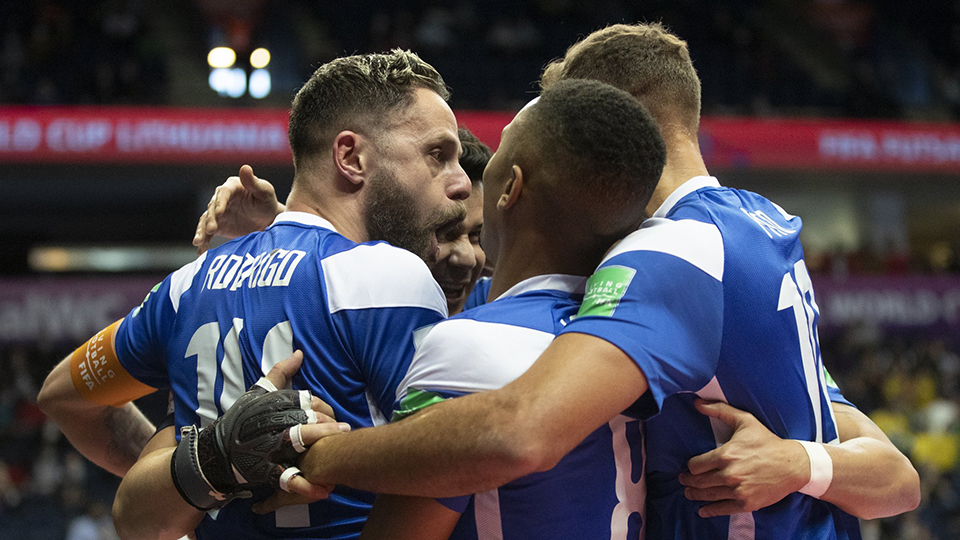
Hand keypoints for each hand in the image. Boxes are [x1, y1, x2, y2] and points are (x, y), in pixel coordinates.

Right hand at [171, 351, 347, 508]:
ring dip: (320, 443)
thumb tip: (300, 353)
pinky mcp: (263, 470)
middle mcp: (270, 422)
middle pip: (305, 417)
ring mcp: (267, 446)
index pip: (304, 400)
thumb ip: (280, 372)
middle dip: (327, 424)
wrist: (215, 452)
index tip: (332, 413)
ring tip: (340, 447)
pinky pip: (286, 476)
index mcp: (272, 403)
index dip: (322, 407)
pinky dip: (304, 484)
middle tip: (345, 429)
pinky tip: (322, 488)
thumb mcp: (258, 392)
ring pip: (297, 440)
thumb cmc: (242, 420)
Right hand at [193, 165, 284, 253]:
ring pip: (206, 220)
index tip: (220, 212)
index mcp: (232, 186)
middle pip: (212, 207)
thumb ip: (254, 182)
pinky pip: (207, 233)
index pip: (223, 193)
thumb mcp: (265, 192)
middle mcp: (221, 198)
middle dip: (211, 219)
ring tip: (198, 242)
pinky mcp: (217, 226)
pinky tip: (200, 252)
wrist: (268, 221)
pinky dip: (203, 241)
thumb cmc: (267, 202)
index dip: (220, 202)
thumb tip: (245, 167)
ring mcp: (217, 213)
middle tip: (211, 230)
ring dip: (202, 231)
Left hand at [679, 399, 808, 517]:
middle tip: (684, 481)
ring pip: (707, 495)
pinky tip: (702, 509)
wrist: (792, 464)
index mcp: (726, 455)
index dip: (690, 466)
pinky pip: (722, 509)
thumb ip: (719, 410)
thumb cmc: (767, 441)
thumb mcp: (745, 420)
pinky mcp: (746, 504)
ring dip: (694, 495)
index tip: (691, 467)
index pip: (695, 466)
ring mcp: (738, 491)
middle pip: (698, 482)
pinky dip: (709, 510)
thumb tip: (697, 402)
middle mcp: (729, 475)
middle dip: (687, 481)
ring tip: (689, 493)